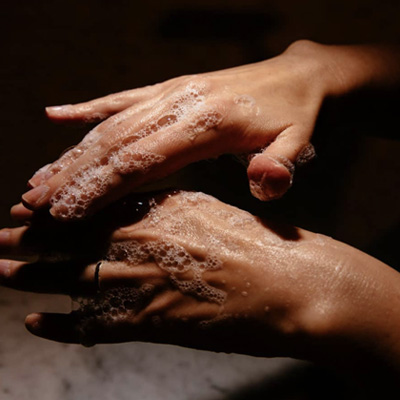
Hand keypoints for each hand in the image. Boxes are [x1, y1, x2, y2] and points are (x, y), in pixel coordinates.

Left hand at [3, 191, 399, 381]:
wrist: (292, 284)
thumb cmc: (262, 245)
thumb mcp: (213, 211)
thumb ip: (174, 209)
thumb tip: (143, 206)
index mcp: (163, 208)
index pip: (95, 207)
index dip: (57, 211)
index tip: (29, 210)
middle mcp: (146, 240)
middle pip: (74, 240)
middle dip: (30, 240)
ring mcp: (146, 281)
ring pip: (73, 278)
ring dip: (33, 276)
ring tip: (1, 272)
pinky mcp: (154, 322)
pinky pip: (95, 325)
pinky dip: (62, 326)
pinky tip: (36, 323)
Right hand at [17, 40, 331, 220]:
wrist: (295, 76)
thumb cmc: (293, 116)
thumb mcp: (298, 142)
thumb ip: (279, 164)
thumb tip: (263, 182)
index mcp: (205, 124)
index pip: (140, 161)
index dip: (100, 187)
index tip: (66, 212)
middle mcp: (179, 105)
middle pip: (113, 144)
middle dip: (72, 176)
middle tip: (34, 204)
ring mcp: (171, 94)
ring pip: (109, 125)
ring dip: (71, 153)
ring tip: (38, 179)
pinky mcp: (169, 89)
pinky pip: (121, 98)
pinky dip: (87, 109)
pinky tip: (57, 115)